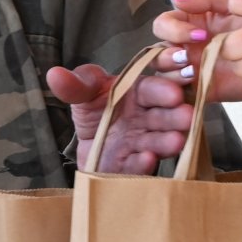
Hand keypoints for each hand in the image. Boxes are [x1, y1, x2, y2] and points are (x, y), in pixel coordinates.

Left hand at [45, 63, 190, 172]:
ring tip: (176, 140)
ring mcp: (142, 142)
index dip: (164, 91)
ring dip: (167, 141)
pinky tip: (148, 158)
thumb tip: (54, 75)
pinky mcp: (133, 166)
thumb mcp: (83, 92)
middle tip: (187, 117)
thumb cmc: (95, 109)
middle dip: (176, 116)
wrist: (88, 143)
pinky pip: (139, 165)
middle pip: (163, 116)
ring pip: (158, 141)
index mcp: (139, 93)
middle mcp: (146, 118)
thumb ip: (74, 85)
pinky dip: (143, 163)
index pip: (153, 89)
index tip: (174, 93)